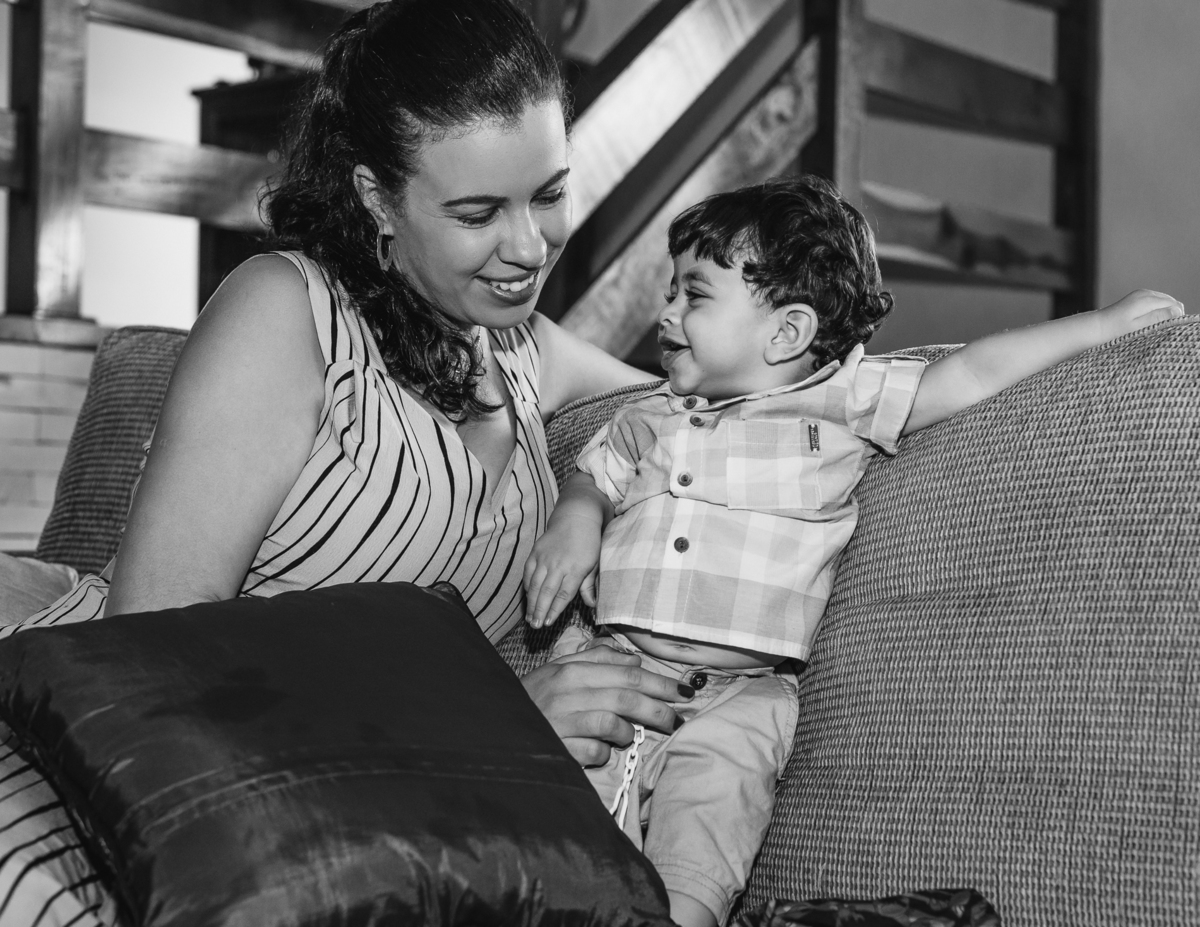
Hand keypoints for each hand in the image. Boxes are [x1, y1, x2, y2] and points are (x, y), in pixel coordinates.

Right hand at [520, 644, 692, 765]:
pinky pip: (595, 752)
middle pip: (627, 697)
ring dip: (629, 732)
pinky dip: (605, 753)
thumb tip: (633, 660)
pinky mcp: (558, 749)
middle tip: (676, 719)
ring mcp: (562, 721)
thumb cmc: (534, 698)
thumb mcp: (559, 671)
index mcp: (572, 671)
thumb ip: (596, 660)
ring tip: (629, 736)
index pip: (628, 673)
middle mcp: (568, 693)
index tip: (683, 692)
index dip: (660, 682)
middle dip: (659, 709)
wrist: (495, 725)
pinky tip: (601, 750)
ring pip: (613, 723)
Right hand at [522, 514, 601, 628]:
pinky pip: (528, 572)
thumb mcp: (595, 564)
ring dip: (531, 602)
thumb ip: (589, 586)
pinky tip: (527, 597)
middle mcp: (558, 564)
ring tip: (529, 617)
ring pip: (535, 584)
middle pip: (546, 592)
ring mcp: (545, 558)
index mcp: (575, 568)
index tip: (549, 622)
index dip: (555, 610)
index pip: (563, 594)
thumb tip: (592, 606)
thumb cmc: (589, 543)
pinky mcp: (536, 552)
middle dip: (540, 610)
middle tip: (535, 625)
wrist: (576, 517)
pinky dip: (527, 586)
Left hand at [1096, 289, 1184, 339]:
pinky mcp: (1137, 298)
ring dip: (1164, 314)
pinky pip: (1156, 303)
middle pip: (1172, 302)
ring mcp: (1141, 294)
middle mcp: (1145, 293)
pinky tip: (1149, 322)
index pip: (1175, 305)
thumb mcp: (1138, 327)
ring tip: (1153, 327)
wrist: (1096, 327)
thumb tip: (1177, 310)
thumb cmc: (1116, 331)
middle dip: (1171, 316)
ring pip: (1165, 302)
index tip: (1167, 330)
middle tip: (1160, 330)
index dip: (1176, 319)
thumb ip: (1157, 318)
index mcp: (1147, 299)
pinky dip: (1157, 311)